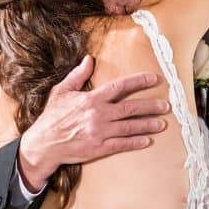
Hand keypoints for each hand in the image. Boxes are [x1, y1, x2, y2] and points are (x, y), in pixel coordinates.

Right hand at [18, 57, 169, 190]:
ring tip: (162, 123)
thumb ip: (78, 75)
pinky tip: (147, 140)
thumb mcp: (62, 91)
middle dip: (150, 106)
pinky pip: (121, 144)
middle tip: (165, 105)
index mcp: (91, 99)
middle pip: (130, 108)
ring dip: (148, 125)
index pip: (120, 87)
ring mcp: (100, 132)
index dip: (138, 82)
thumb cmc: (52, 117)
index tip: (153, 79)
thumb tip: (89, 59)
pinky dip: (135, 142)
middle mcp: (99, 115)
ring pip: (129, 127)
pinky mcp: (98, 148)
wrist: (43, 144)